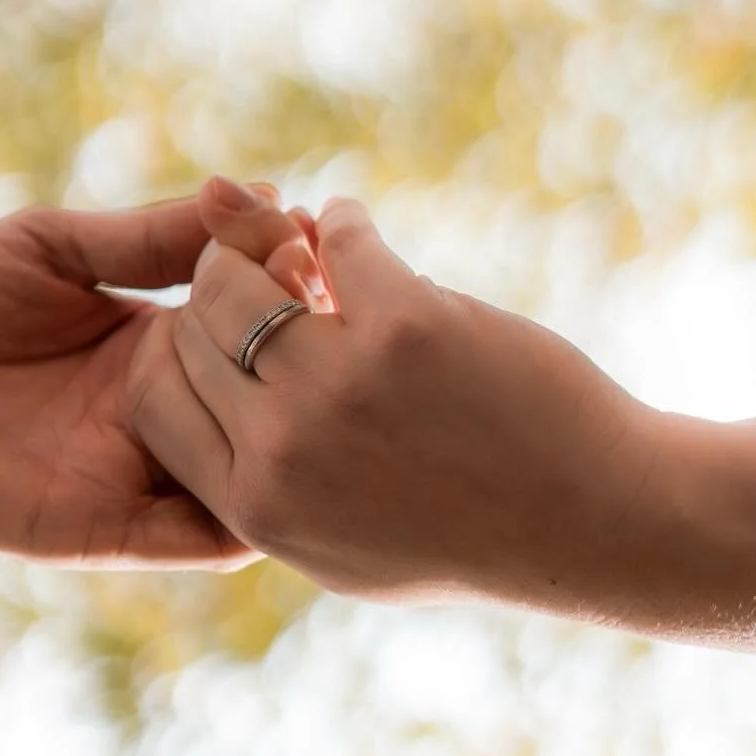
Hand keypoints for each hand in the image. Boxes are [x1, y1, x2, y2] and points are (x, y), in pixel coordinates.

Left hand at [0, 194, 307, 568]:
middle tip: (326, 298)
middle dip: (301, 345)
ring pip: (249, 466)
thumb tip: (253, 193)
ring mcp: (137, 467)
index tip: (318, 232)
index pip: (249, 311)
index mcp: (151, 332)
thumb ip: (143, 236)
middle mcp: (159, 403)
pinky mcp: (106, 527)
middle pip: (262, 388)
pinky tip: (274, 469)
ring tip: (317, 376)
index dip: (286, 275)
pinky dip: (242, 515)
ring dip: (286, 429)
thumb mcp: (49, 246)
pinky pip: (196, 536)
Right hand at [129, 195, 672, 612]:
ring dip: (270, 241)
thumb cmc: (465, 521)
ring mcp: (338, 388)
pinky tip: (362, 235)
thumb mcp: (337, 536)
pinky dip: (347, 220)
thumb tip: (196, 348)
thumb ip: (261, 471)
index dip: (186, 346)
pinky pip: (338, 233)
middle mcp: (284, 453)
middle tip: (273, 275)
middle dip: (226, 285)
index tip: (232, 329)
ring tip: (310, 248)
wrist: (598, 524)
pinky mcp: (402, 325)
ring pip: (241, 271)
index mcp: (257, 508)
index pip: (156, 393)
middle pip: (193, 322)